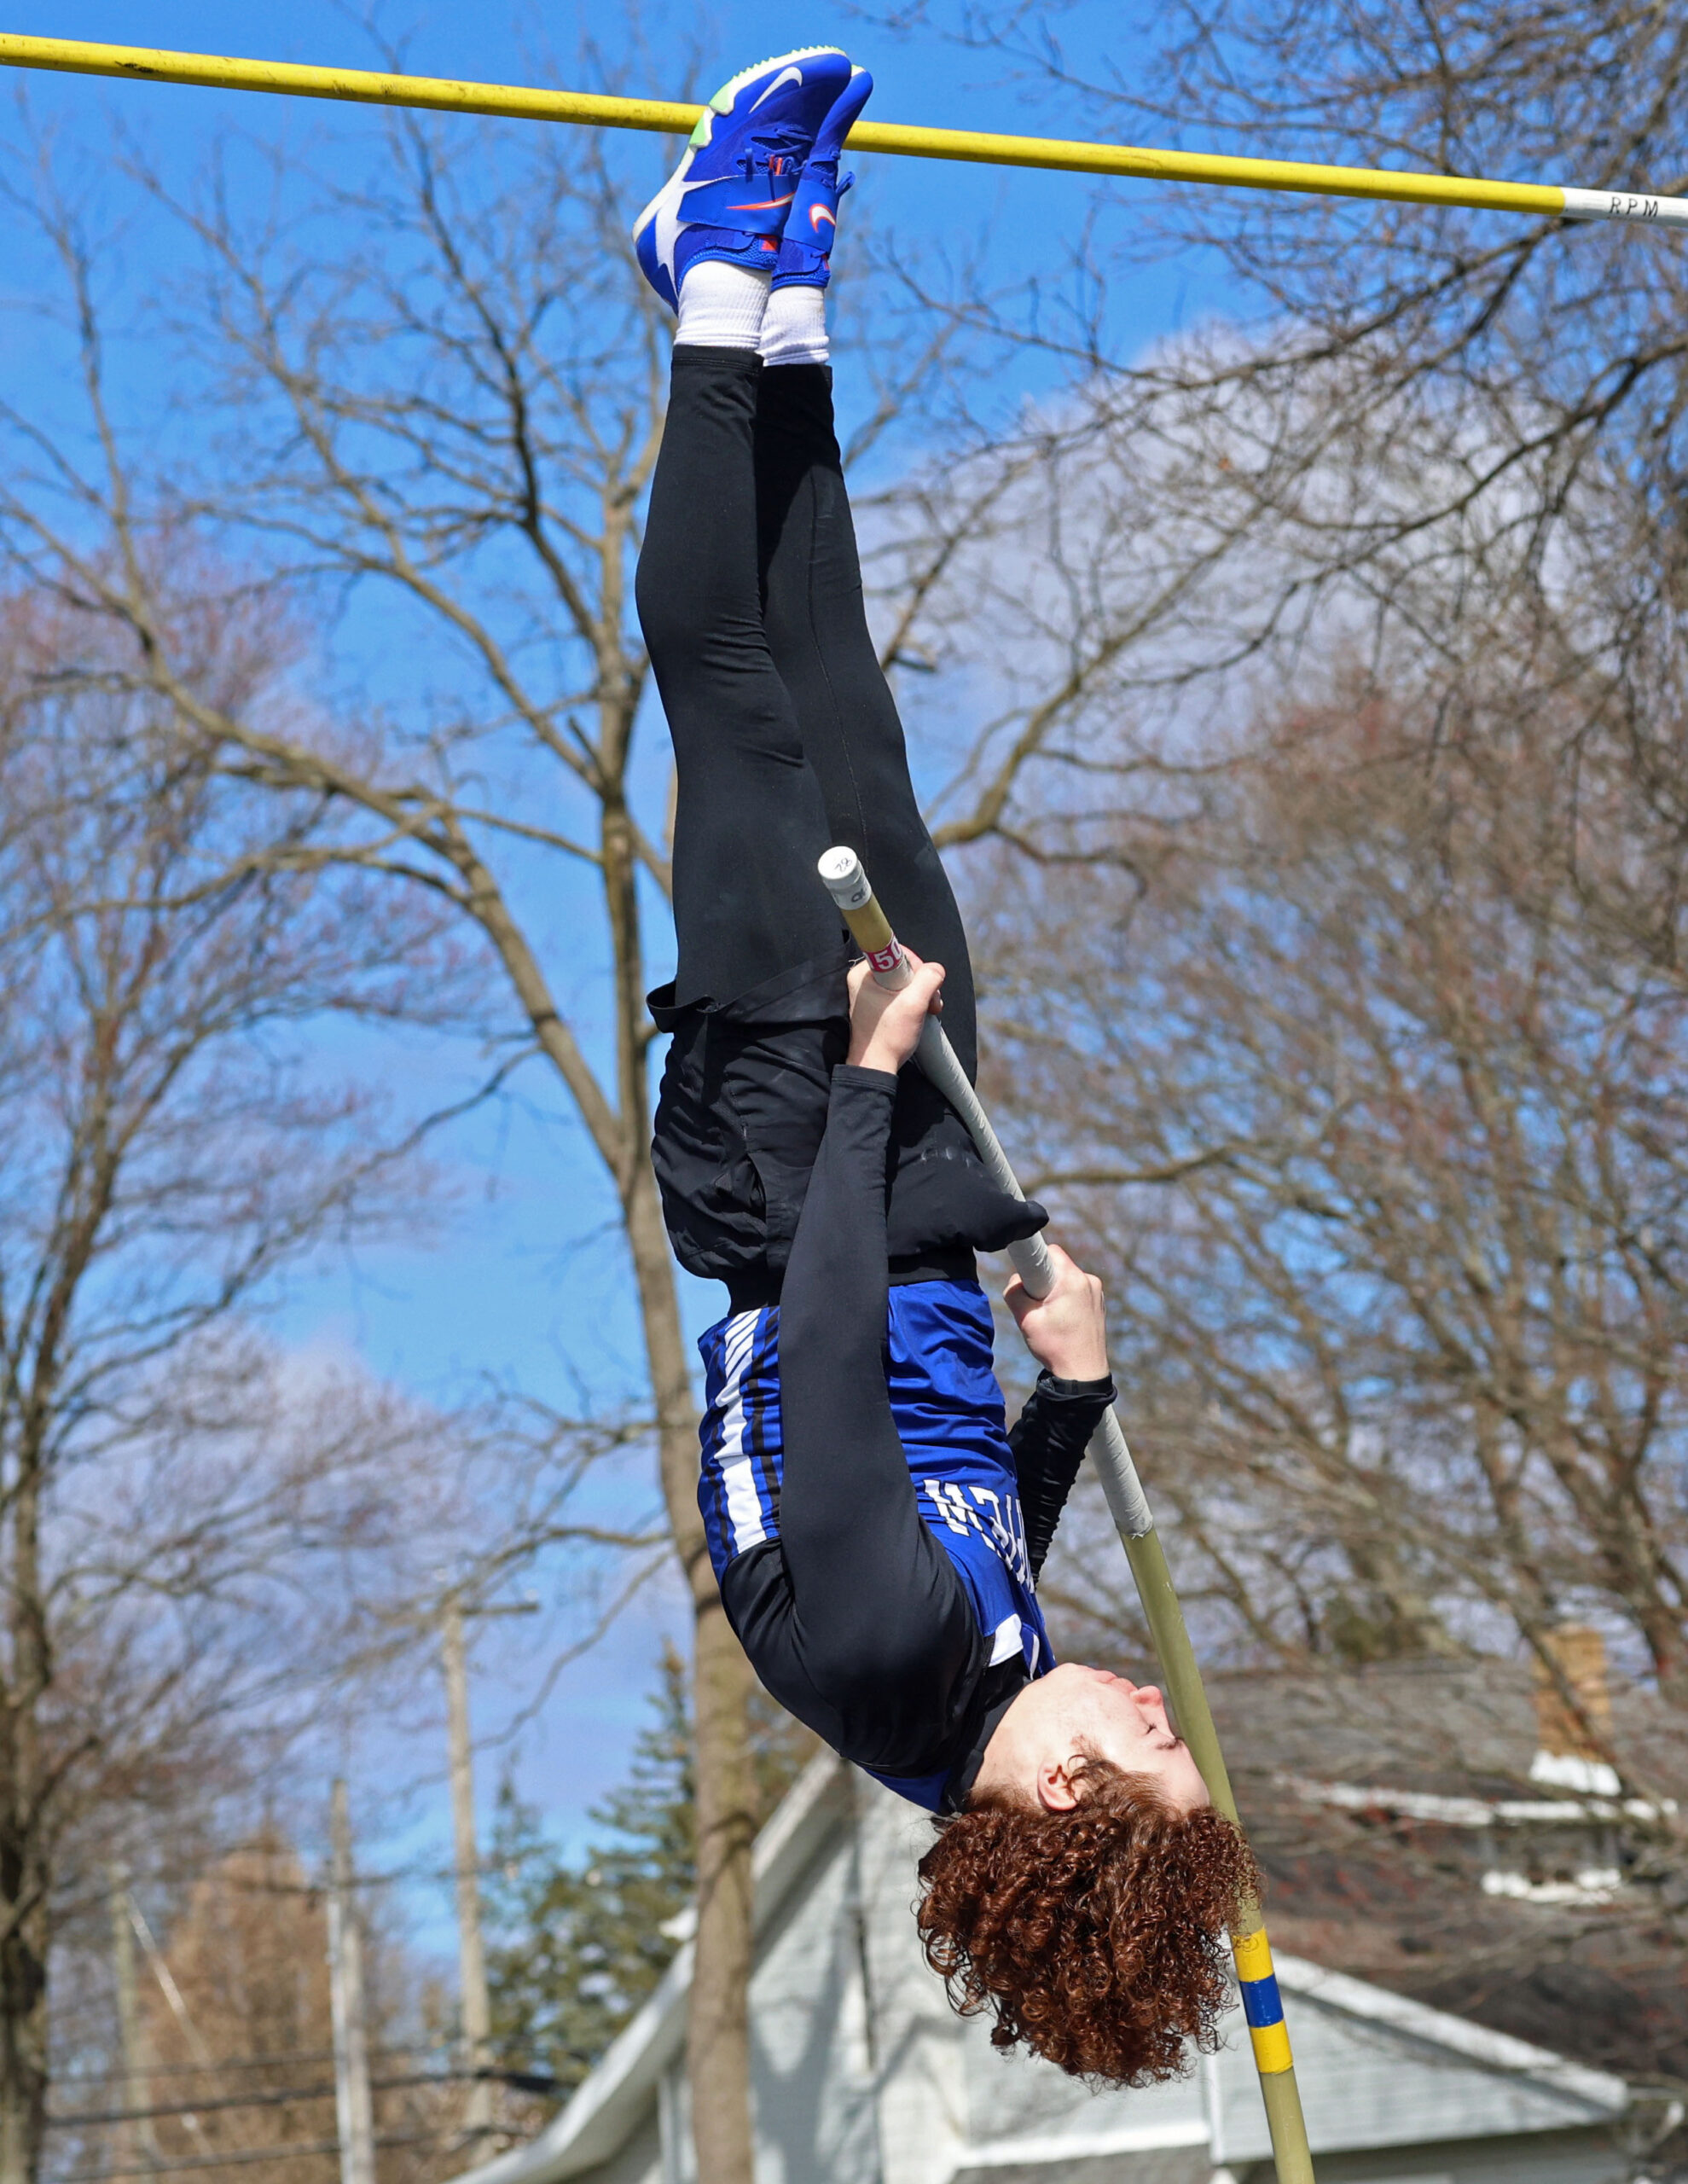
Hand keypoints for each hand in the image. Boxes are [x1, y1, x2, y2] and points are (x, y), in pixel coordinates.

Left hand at [846, 950, 944, 1074]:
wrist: (877, 1066)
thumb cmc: (888, 1037)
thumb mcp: (914, 1004)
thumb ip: (929, 978)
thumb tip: (936, 970)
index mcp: (863, 973)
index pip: (898, 952)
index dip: (917, 967)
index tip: (921, 986)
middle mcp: (864, 980)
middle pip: (904, 967)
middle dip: (923, 984)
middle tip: (929, 1003)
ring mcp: (871, 993)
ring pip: (906, 981)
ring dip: (922, 994)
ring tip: (927, 1011)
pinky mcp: (879, 1005)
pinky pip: (902, 993)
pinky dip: (915, 1002)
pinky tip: (921, 1014)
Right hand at [1003, 1243, 1108, 1380]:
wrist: (1083, 1374)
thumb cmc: (1055, 1347)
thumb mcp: (1025, 1319)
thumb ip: (1014, 1292)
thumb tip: (1016, 1281)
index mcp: (1072, 1280)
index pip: (1049, 1251)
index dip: (1033, 1262)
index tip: (1026, 1279)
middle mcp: (1089, 1280)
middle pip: (1057, 1265)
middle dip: (1042, 1280)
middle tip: (1036, 1306)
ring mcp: (1097, 1292)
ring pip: (1066, 1279)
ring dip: (1054, 1291)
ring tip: (1050, 1318)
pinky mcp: (1098, 1303)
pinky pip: (1076, 1291)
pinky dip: (1065, 1300)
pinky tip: (1062, 1322)